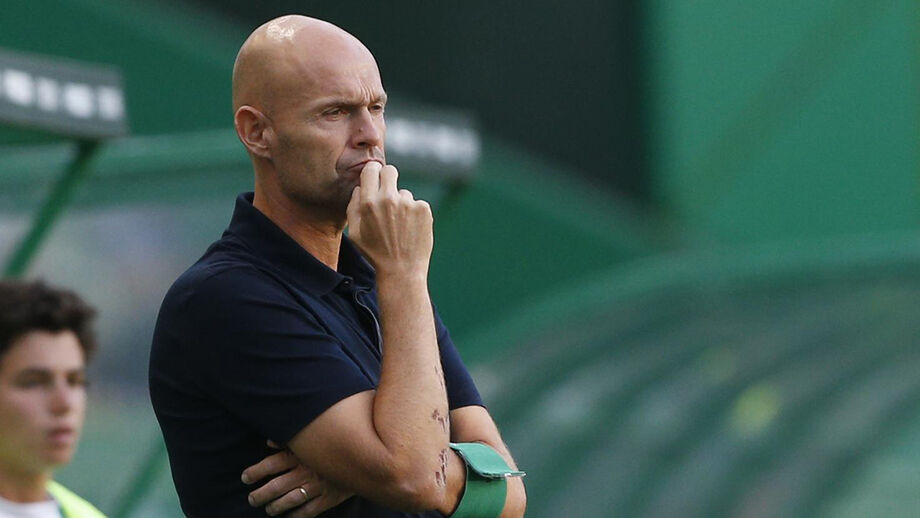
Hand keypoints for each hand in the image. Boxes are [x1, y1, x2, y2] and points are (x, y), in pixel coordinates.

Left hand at [242, 441, 352, 516]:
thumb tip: (269, 442)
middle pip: (276, 486)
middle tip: (251, 499)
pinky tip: (288, 517)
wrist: (367, 454)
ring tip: (267, 509)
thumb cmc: (336, 441)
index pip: (271, 464)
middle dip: (260, 494)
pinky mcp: (329, 498)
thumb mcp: (314, 435)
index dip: (255, 472)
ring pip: (289, 501)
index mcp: (301, 455)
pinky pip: (308, 512)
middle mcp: (306, 472)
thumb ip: (291, 439)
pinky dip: (296, 516)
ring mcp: (318, 487)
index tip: (245, 477)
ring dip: (274, 507)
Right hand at [346, 162, 432, 276]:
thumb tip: (359, 188)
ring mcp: (408, 203)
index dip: (373, 173)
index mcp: (368, 203)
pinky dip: (414, 214)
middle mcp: (389, 199)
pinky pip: (416, 204)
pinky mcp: (423, 209)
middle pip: (390, 171)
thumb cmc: (375, 253)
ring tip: (399, 227)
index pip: (371, 169)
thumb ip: (353, 206)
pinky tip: (410, 230)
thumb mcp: (354, 233)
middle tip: (388, 193)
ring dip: (401, 204)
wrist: (401, 271)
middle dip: (388, 178)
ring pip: (404, 193)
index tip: (375, 178)